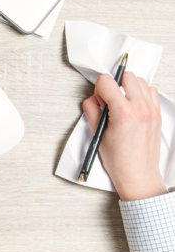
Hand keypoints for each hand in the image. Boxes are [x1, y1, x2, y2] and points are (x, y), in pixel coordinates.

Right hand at [83, 72, 166, 200]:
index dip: (98, 88)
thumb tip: (93, 100)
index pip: (107, 82)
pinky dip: (140, 94)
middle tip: (108, 99)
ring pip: (140, 81)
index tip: (98, 98)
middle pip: (126, 76)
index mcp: (123, 113)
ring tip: (121, 102)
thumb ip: (92, 111)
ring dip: (128, 88)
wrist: (138, 175)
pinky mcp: (158, 114)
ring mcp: (152, 111)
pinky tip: (132, 105)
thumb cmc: (119, 160)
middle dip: (114, 84)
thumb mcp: (97, 134)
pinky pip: (151, 92)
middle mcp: (140, 109)